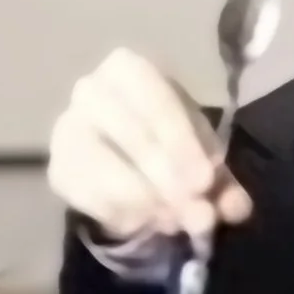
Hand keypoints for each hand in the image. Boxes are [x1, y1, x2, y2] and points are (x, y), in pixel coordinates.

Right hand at [47, 48, 251, 242]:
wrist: (120, 156)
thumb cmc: (167, 141)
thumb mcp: (199, 154)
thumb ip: (221, 180)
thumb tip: (235, 207)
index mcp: (130, 69)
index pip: (153, 96)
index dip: (179, 140)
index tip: (205, 181)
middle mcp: (90, 90)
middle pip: (127, 130)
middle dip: (166, 175)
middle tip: (195, 212)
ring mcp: (67, 129)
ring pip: (100, 162)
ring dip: (143, 197)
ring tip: (175, 222)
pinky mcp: (57, 169)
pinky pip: (85, 192)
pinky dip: (119, 212)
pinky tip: (146, 224)